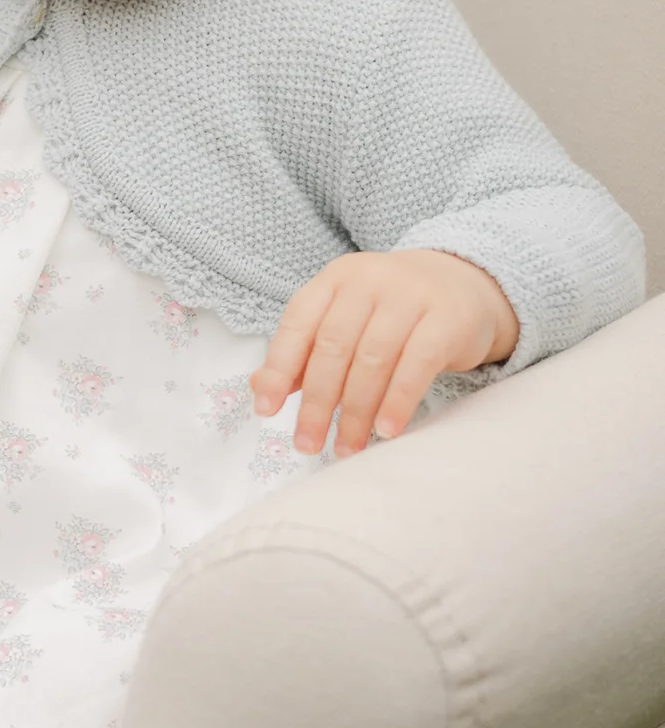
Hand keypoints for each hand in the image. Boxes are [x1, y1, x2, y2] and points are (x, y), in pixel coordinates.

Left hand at [248, 249, 519, 458]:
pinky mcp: (446, 317)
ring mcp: (409, 295)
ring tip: (347, 447)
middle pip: (333, 347)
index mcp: (334, 280)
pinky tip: (386, 430)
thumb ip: (306, 351)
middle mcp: (368, 281)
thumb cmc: (392, 311)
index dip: (278, 369)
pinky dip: (398, 401)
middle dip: (316, 402)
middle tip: (308, 444)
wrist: (465, 282)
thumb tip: (261, 389)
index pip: (298, 324)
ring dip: (355, 411)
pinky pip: (416, 364)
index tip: (266, 411)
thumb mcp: (346, 318)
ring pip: (372, 360)